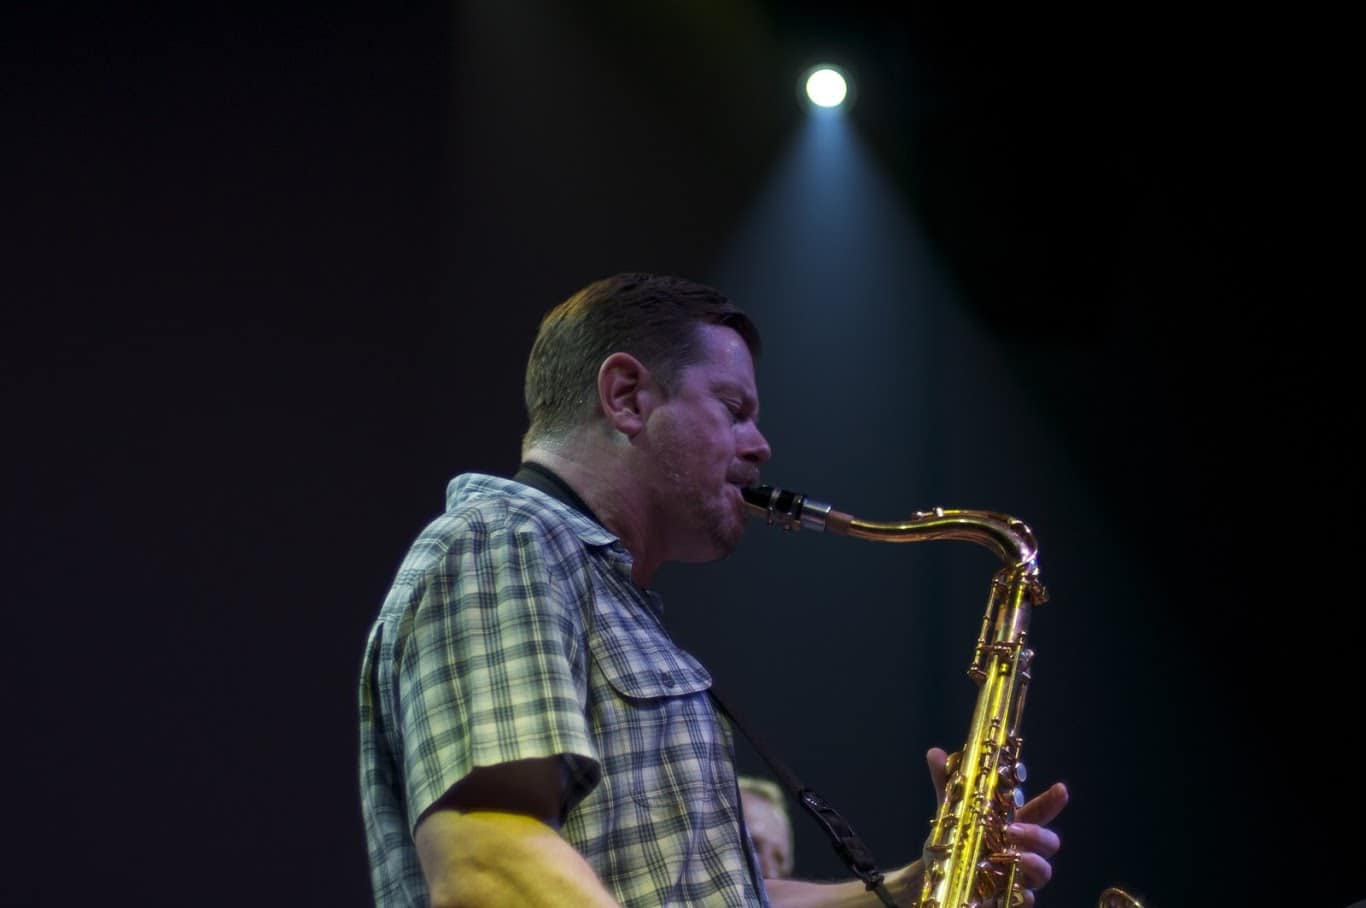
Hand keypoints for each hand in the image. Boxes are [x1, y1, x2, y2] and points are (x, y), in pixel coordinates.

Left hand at [924, 747, 1067, 906]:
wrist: (940, 874)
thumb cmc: (956, 838)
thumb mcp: (951, 811)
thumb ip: (947, 784)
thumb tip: (935, 753)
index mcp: (1012, 824)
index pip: (1039, 811)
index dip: (1052, 801)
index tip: (1060, 788)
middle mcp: (1021, 849)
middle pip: (1048, 842)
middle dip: (1037, 834)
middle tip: (1012, 831)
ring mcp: (1018, 875)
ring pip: (1043, 872)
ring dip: (1034, 864)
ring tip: (1016, 858)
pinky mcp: (1010, 898)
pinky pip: (1027, 900)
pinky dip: (1025, 897)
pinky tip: (1019, 894)